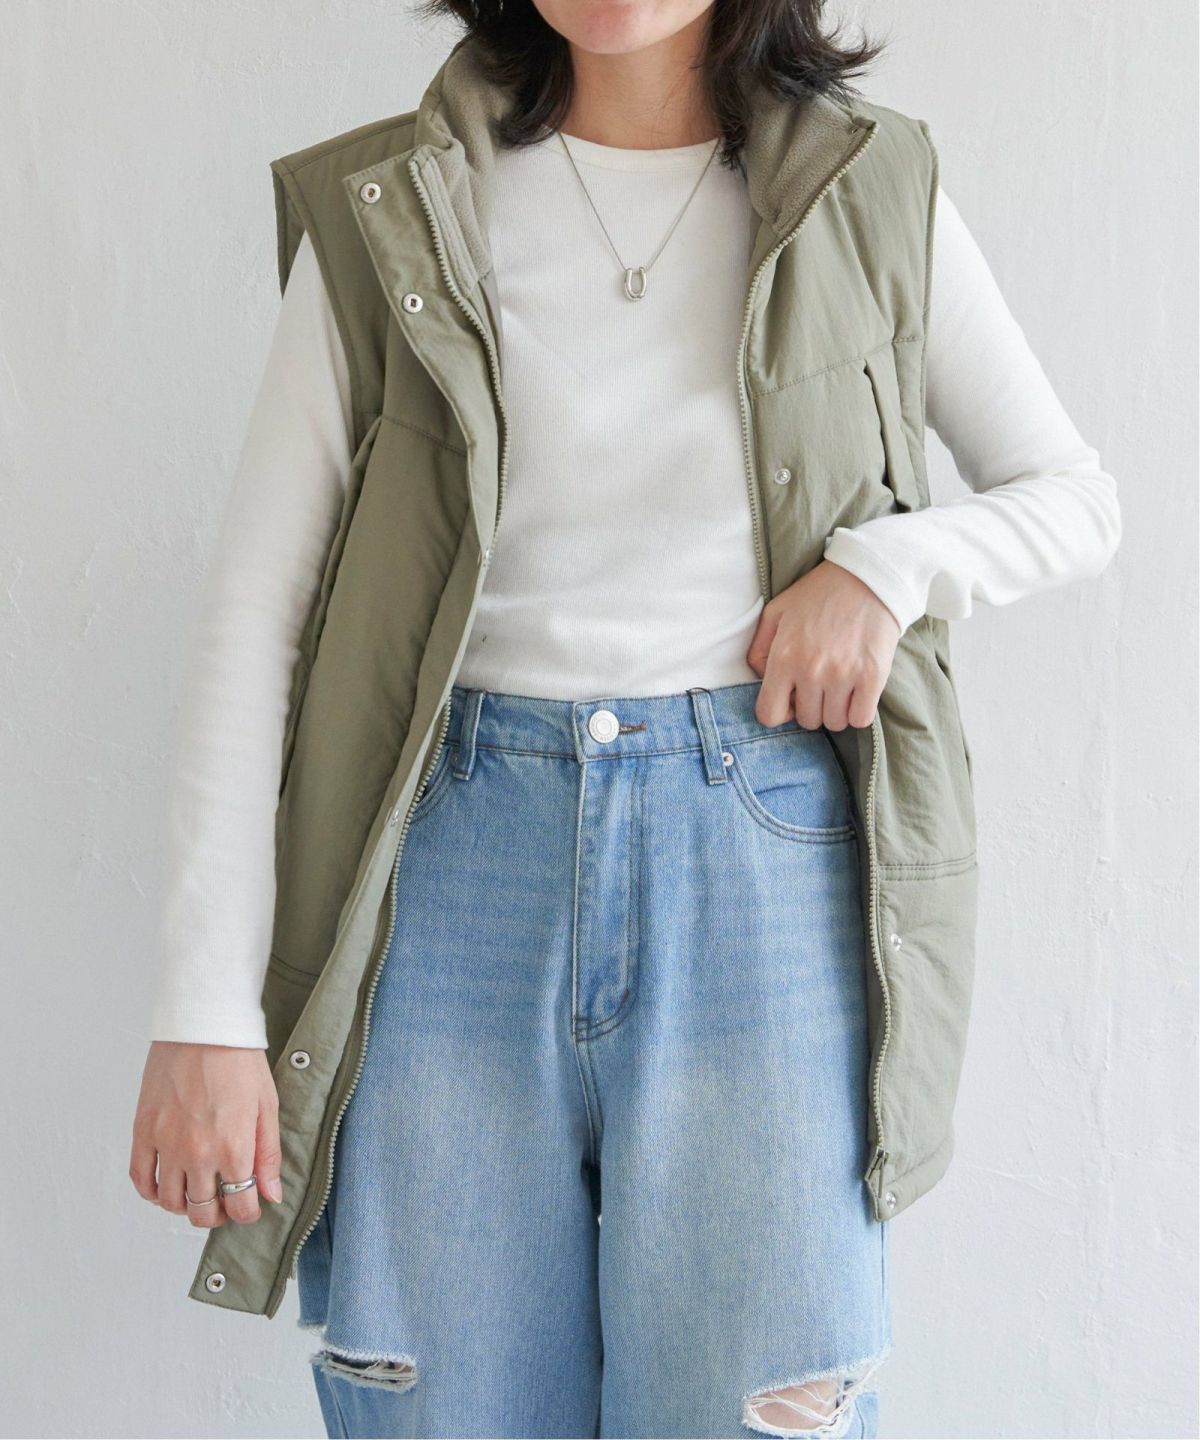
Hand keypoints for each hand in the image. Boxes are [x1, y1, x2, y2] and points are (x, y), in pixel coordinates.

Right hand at [129, 1041, 281, 1228]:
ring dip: (186, 1206)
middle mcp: (197, 1153)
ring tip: (198, 1193)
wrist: (203, 1027)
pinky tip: (166, 1187)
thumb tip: (271, 1194)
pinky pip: (141, 1179)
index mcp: (233, 1147)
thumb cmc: (239, 1060)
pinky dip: (152, 1192)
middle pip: (202, 1212)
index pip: (240, 1205)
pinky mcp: (143, 1131)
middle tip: (224, 1202)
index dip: (248, 1212)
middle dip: (217, 1215)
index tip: (250, 1205)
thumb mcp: (267, 1106)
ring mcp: (167, 1144)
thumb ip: (269, 1155)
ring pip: (171, 1202)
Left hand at [746, 560, 900, 730]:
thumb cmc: (818, 595)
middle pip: (806, 721)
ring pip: (834, 723)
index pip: (769, 715)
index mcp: (784, 656)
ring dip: (835, 710)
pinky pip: (861, 719)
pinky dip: (857, 711)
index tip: (790, 698)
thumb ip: (759, 650)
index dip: (778, 711)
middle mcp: (811, 670)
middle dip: (810, 706)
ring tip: (839, 684)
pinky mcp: (873, 677)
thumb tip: (762, 681)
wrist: (867, 577)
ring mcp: (843, 675)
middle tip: (820, 683)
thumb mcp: (776, 613)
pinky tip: (857, 691)